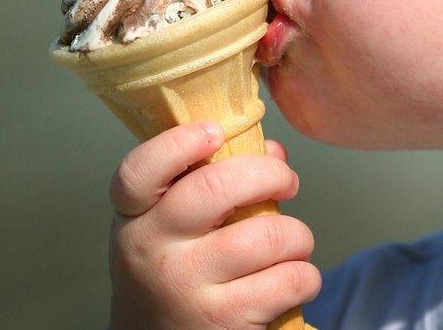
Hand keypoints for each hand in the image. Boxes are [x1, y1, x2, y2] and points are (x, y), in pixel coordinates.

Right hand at [107, 121, 319, 328]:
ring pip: (268, 236)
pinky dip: (306, 277)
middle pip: (216, 188)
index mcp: (136, 218)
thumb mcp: (171, 227)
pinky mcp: (223, 323)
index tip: (215, 132)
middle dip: (271, 175)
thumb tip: (272, 152)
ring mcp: (186, 288)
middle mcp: (152, 251)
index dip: (178, 143)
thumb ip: (211, 181)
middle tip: (288, 183)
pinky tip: (295, 280)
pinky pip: (288, 280)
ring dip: (298, 236)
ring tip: (293, 244)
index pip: (139, 172)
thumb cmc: (176, 270)